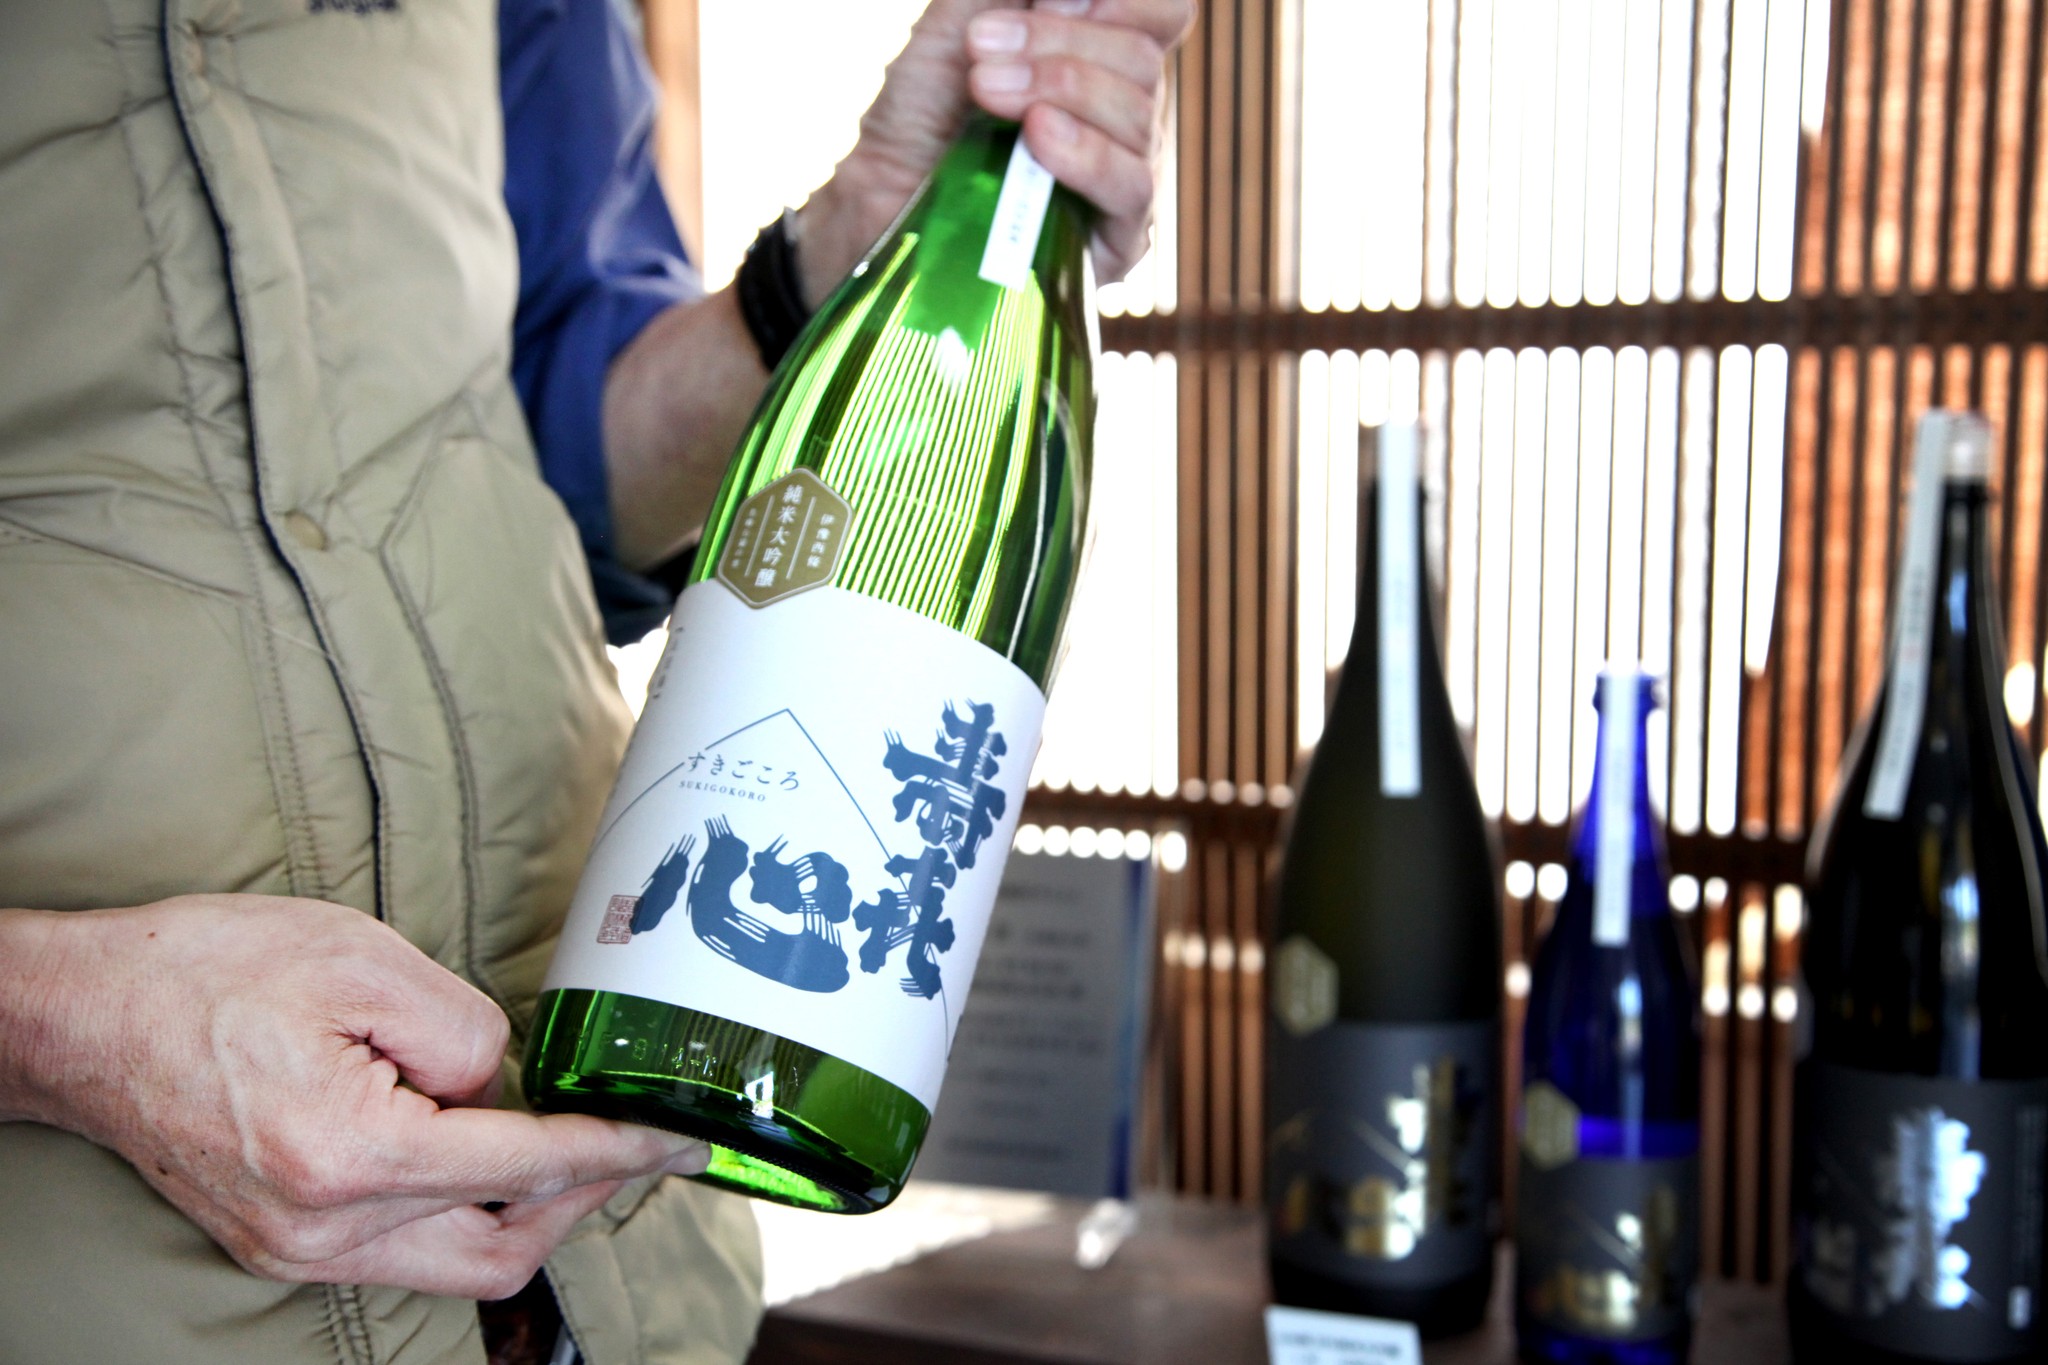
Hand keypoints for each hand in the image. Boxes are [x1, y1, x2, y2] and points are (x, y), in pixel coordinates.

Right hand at [0, 896, 706, 1299]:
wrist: (82, 1017)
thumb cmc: (208, 972)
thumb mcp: (362, 961)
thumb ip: (464, 1030)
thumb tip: (504, 1083)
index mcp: (352, 1156)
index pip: (526, 1165)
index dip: (617, 1150)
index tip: (679, 1139)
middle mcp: (324, 1228)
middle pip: (501, 1251)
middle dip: (583, 1199)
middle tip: (631, 1141)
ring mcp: (295, 1248)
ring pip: (455, 1262)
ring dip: (524, 1209)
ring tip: (565, 1143)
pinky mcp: (280, 1241)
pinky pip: (403, 1250)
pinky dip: (461, 1208)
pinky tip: (482, 1152)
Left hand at [801, 0, 1194, 294]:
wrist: (881, 198)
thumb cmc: (920, 112)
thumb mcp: (958, 22)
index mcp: (1100, 55)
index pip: (1163, 14)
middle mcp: (1121, 114)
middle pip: (1143, 57)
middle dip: (1057, 39)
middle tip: (980, 48)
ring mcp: (1123, 176)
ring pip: (1139, 114)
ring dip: (1060, 87)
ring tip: (985, 90)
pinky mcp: (1114, 241)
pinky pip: (1130, 185)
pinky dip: (1085, 151)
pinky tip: (1037, 135)